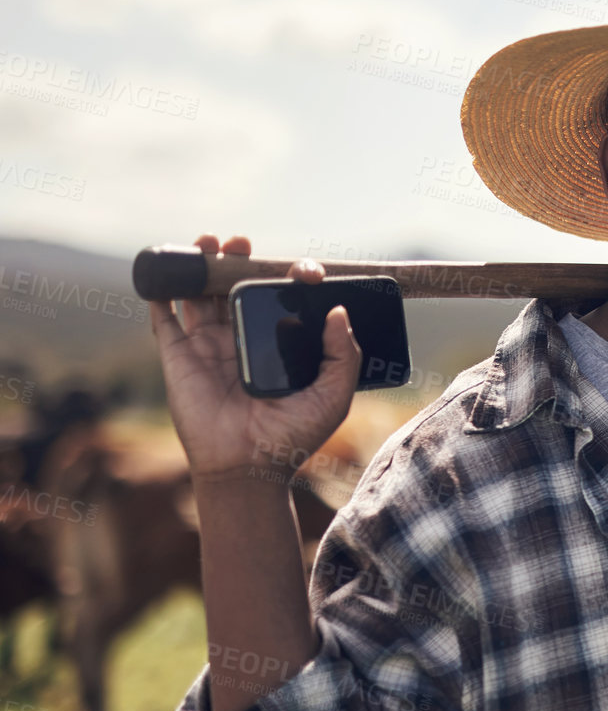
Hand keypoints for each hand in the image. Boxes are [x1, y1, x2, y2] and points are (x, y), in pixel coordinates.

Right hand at [148, 234, 361, 482]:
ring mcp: (208, 346)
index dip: (289, 278)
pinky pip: (164, 319)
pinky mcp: (179, 357)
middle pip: (235, 288)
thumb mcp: (334, 395)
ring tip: (211, 242)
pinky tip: (168, 270)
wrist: (249, 468)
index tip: (303, 270)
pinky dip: (161, 292)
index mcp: (277, 345)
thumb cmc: (293, 437)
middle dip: (238, 260)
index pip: (281, 300)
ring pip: (200, 295)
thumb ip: (344, 354)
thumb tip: (339, 310)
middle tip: (243, 243)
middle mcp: (242, 340)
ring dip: (202, 266)